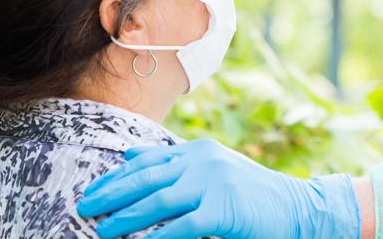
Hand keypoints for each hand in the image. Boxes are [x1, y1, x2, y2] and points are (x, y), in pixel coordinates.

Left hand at [76, 138, 359, 238]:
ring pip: (158, 201)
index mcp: (198, 151)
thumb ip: (172, 164)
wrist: (298, 208)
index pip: (147, 162)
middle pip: (146, 179)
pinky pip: (182, 227)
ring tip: (103, 230)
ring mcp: (214, 183)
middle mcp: (203, 161)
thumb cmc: (251, 194)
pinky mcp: (224, 210)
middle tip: (84, 208)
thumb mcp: (211, 170)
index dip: (116, 178)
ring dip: (126, 217)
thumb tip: (128, 156)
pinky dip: (159, 237)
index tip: (91, 191)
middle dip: (111, 194)